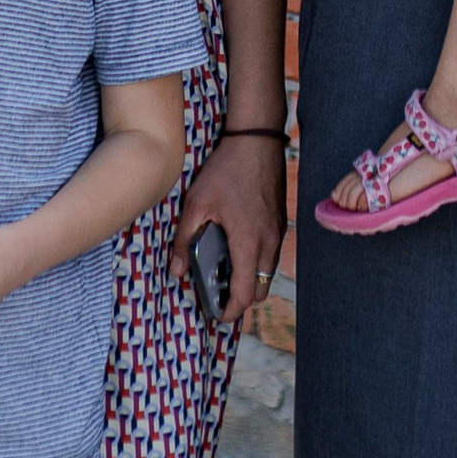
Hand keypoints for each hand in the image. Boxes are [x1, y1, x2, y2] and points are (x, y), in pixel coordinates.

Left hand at [172, 132, 286, 323]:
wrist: (256, 141)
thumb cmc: (226, 170)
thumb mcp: (196, 204)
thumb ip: (186, 241)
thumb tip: (176, 272)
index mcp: (248, 243)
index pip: (244, 294)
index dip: (230, 311)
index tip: (216, 315)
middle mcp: (269, 243)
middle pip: (260, 290)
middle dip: (240, 299)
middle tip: (217, 294)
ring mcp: (278, 233)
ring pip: (267, 274)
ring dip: (250, 281)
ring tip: (224, 272)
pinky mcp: (280, 222)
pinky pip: (271, 256)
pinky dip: (256, 263)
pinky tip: (236, 249)